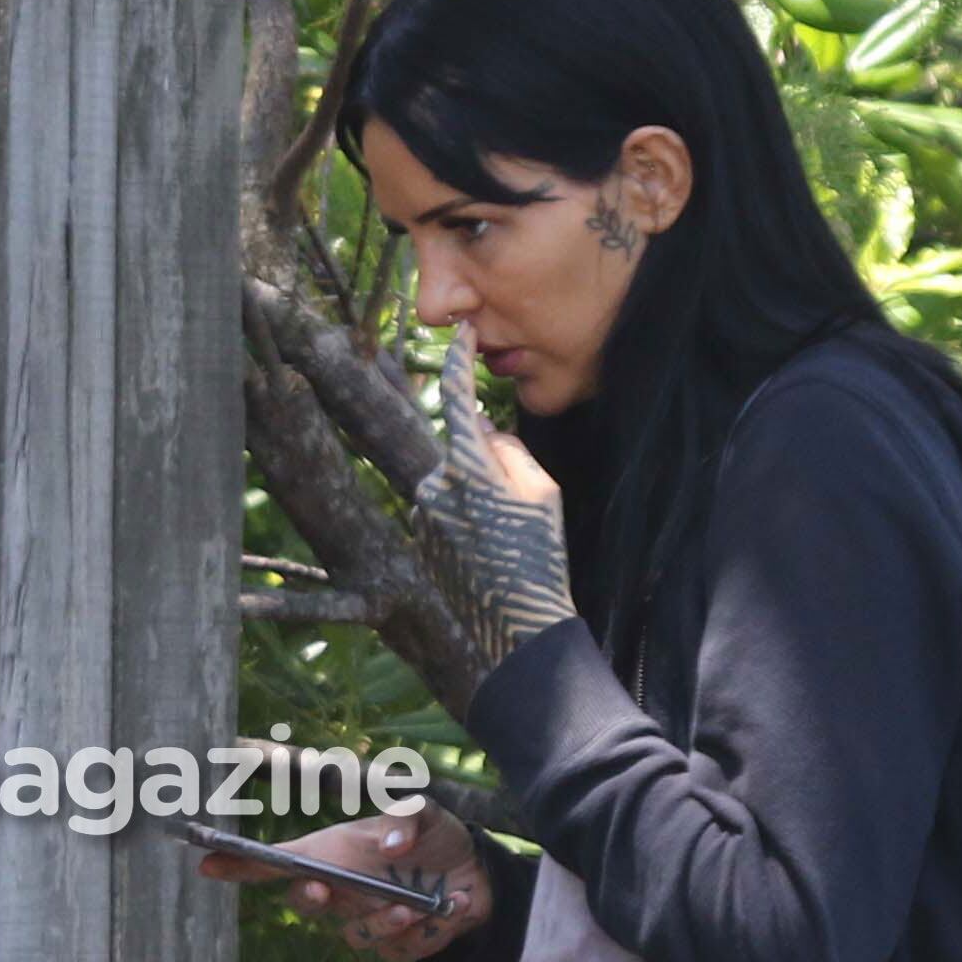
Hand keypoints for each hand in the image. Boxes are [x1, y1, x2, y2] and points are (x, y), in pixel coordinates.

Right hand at [194, 800, 488, 961]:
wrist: (478, 876)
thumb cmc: (436, 837)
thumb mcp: (427, 812)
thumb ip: (406, 818)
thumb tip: (388, 847)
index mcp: (335, 853)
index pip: (277, 862)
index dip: (240, 864)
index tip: (207, 861)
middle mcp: (341, 888)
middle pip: (304, 901)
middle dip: (308, 897)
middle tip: (323, 886)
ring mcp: (364, 919)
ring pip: (354, 935)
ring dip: (383, 921)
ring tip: (418, 906)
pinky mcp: (394, 945)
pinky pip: (395, 953)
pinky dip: (425, 932)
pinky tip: (451, 908)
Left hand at [410, 324, 572, 669]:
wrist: (515, 627)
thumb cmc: (538, 556)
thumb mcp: (542, 493)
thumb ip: (510, 451)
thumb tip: (485, 431)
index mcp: (467, 467)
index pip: (459, 401)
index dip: (458, 364)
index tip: (458, 334)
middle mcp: (433, 484)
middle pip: (464, 454)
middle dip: (488, 467)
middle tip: (518, 512)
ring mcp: (421, 514)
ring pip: (453, 486)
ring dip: (476, 501)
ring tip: (506, 544)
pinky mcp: (419, 540)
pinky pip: (445, 515)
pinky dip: (465, 525)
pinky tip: (487, 559)